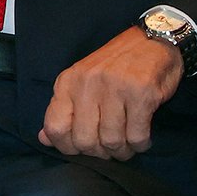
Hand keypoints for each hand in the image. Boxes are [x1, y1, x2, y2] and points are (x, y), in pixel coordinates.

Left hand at [38, 26, 182, 160]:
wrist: (151, 41)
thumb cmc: (115, 67)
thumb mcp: (80, 82)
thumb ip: (63, 110)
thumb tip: (45, 139)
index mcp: (67, 82)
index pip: (55, 127)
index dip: (67, 147)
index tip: (82, 150)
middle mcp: (87, 84)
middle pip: (84, 140)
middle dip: (98, 154)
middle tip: (108, 150)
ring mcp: (114, 89)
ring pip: (112, 141)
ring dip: (121, 152)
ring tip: (126, 146)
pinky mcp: (141, 95)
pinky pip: (136, 136)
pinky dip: (140, 145)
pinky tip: (140, 139)